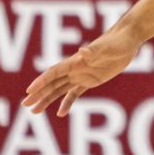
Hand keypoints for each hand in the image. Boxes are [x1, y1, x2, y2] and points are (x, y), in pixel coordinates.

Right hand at [22, 23, 143, 118]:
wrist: (127, 41)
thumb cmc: (117, 42)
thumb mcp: (107, 48)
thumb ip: (94, 51)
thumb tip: (82, 51)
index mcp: (76, 62)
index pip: (54, 73)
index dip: (41, 81)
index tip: (30, 91)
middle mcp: (75, 69)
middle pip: (52, 83)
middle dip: (38, 94)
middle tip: (25, 105)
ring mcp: (82, 75)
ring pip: (59, 90)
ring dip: (47, 99)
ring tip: (34, 111)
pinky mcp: (91, 81)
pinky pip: (74, 93)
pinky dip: (66, 103)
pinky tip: (60, 113)